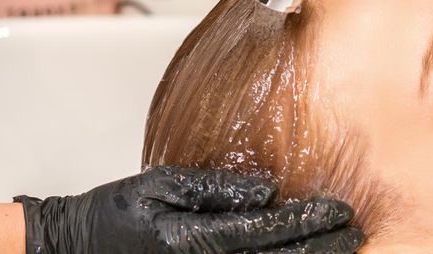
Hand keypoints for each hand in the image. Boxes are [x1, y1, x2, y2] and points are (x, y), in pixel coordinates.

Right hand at [15, 167, 363, 253]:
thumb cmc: (115, 212)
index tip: (341, 211)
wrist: (75, 249)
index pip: (268, 231)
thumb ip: (214, 189)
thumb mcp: (159, 185)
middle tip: (357, 233)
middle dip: (324, 249)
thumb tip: (266, 190)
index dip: (309, 222)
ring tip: (346, 250)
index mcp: (194, 240)